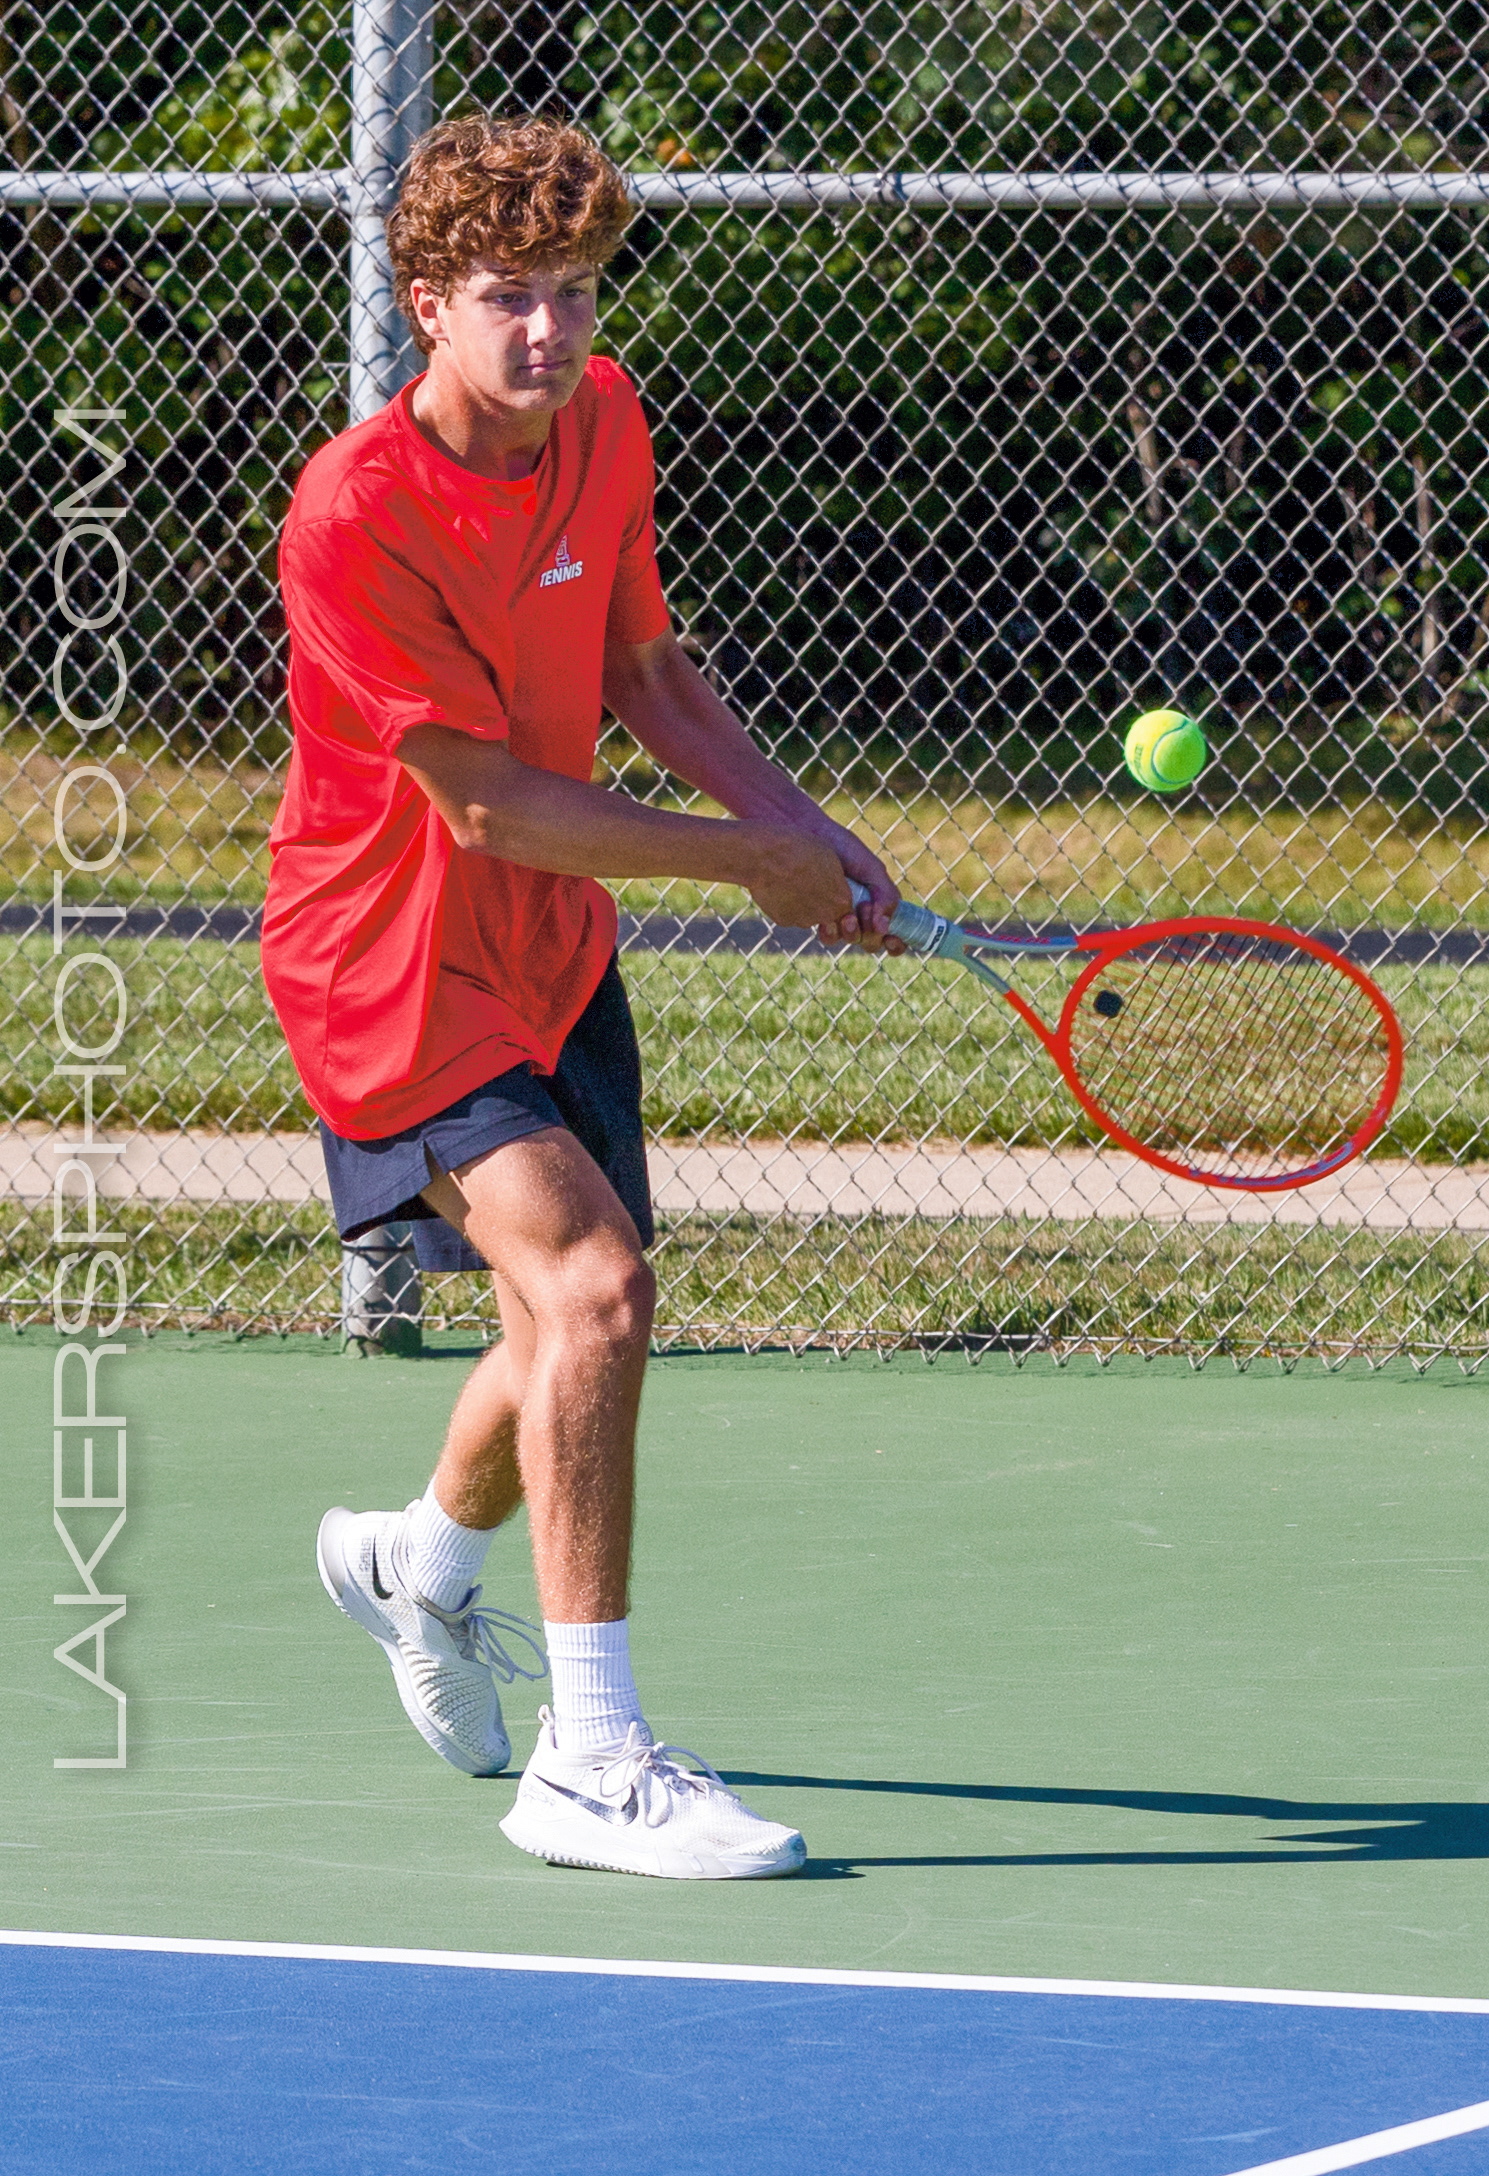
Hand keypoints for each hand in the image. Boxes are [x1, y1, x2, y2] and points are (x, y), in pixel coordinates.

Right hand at [741, 825, 855, 929]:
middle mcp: (825, 914)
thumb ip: (836, 877)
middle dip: (820, 901)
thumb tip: (836, 883)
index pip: (845, 905)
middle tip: (807, 880)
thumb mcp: (828, 856)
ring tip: (790, 880)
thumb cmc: (799, 848)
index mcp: (841, 899)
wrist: (765, 856)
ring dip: (802, 903)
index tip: (827, 882)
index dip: (835, 892)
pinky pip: (788, 913)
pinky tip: (778, 886)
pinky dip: (785, 904)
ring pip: (807, 914)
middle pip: (827, 912)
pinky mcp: (783, 920)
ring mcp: (803, 919)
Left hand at [810, 827, 902, 953]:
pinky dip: (831, 933)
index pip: (895, 932)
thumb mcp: (872, 869)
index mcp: (879, 901)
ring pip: (851, 940)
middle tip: (865, 913)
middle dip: (872, 935)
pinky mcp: (819, 916)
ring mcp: (840, 916)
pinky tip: (827, 922)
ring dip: (852, 934)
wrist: (807, 836)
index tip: (892, 940)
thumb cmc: (843, 848)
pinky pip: (829, 936)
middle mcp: (861, 912)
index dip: (896, 943)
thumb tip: (884, 928)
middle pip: (872, 942)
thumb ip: (886, 896)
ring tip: (846, 917)